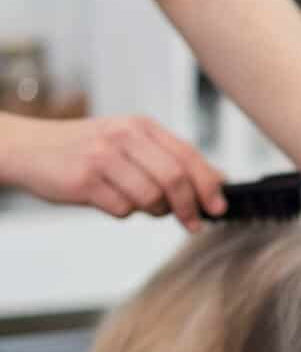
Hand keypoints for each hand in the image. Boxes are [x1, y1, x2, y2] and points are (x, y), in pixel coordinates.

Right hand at [0, 115, 226, 231]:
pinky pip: (121, 209)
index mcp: (141, 127)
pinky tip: (107, 199)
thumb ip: (167, 159)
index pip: (188, 155)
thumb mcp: (129, 144)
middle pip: (175, 178)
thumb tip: (216, 181)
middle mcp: (124, 137)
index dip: (209, 184)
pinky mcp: (85, 180)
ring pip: (150, 198)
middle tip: (193, 224)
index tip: (218, 207)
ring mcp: (103, 156)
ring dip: (151, 211)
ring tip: (136, 202)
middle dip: (189, 207)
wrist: (30, 149)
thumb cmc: (86, 151)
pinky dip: (121, 212)